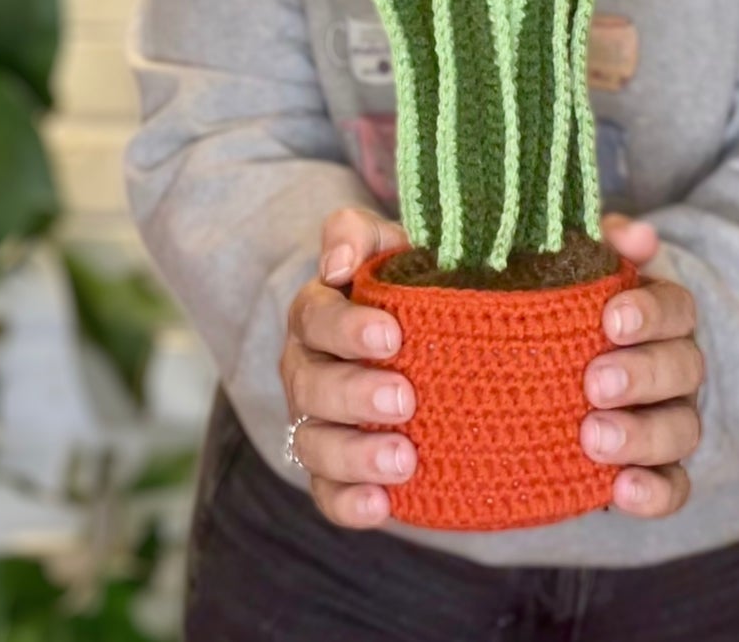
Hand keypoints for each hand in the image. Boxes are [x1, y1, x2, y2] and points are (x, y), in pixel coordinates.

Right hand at [279, 205, 415, 528]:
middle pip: (311, 385)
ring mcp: (316, 421)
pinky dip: (349, 503)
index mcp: (318, 312)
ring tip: (404, 460)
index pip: (315, 316)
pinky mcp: (334, 471)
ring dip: (354, 455)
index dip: (346, 328)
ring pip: (314, 443)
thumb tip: (337, 261)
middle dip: (354, 395)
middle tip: (403, 399)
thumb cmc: (409, 283)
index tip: (391, 336)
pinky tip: (382, 504)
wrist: (431, 338)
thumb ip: (360, 234)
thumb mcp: (392, 245)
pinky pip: (327, 493)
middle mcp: (307, 368)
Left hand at [583, 213, 703, 518]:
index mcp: (662, 314)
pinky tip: (620, 491)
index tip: (611, 319)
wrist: (560, 361)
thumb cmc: (570, 304)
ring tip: (594, 439)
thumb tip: (635, 235)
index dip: (651, 314)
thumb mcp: (580, 264)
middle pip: (683, 369)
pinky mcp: (657, 468)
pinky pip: (674, 486)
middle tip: (595, 383)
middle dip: (642, 375)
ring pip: (682, 429)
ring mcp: (671, 418)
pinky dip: (655, 492)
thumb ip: (605, 243)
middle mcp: (675, 365)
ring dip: (643, 435)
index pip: (675, 308)